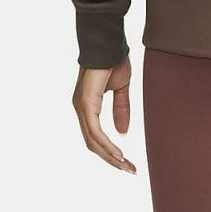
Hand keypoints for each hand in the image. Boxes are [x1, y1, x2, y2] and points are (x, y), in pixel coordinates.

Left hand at [72, 55, 137, 173]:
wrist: (109, 42)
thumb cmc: (113, 60)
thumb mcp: (121, 88)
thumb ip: (121, 109)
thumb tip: (123, 132)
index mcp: (88, 106)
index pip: (96, 136)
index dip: (110, 150)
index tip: (126, 161)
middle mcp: (81, 109)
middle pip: (93, 144)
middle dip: (111, 159)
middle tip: (129, 169)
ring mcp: (81, 107)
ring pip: (93, 141)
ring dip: (110, 156)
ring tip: (125, 166)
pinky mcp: (86, 104)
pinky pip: (95, 131)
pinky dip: (106, 144)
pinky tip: (118, 153)